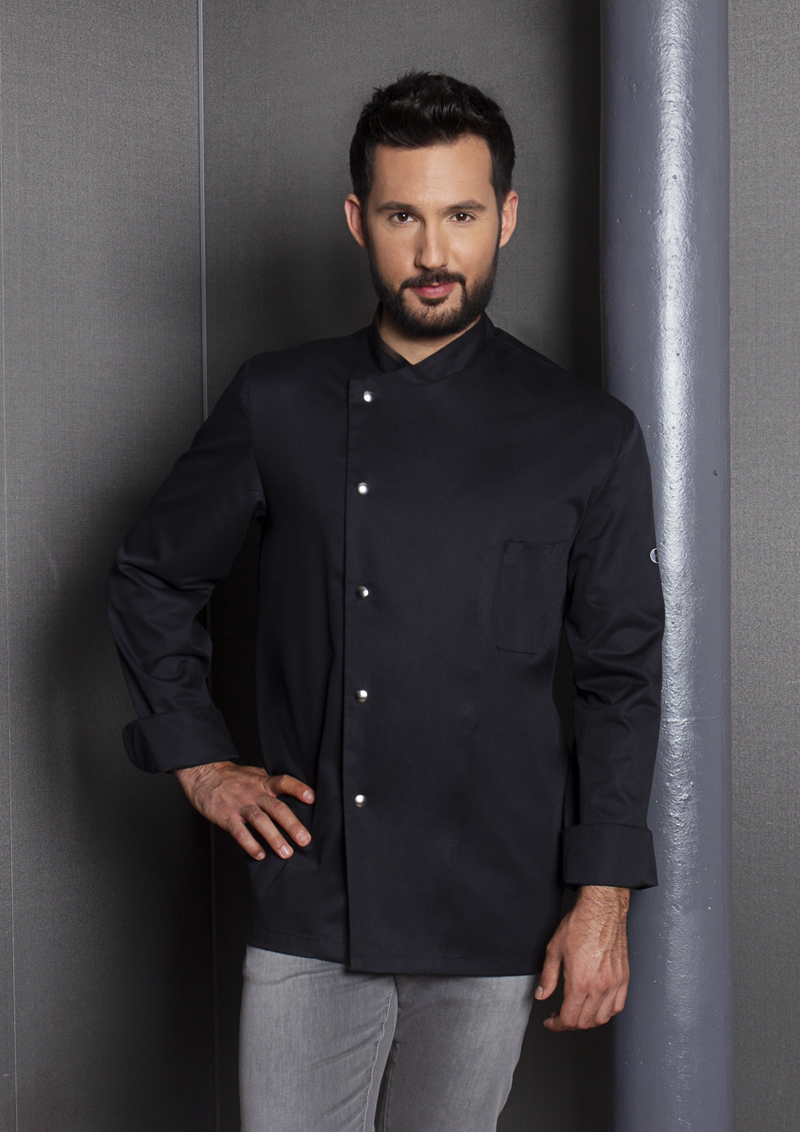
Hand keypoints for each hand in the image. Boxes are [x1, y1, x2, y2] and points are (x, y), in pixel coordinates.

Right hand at [174, 761, 313, 860]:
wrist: (203, 773)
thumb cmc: (230, 776)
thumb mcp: (252, 773)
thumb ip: (268, 782)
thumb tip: (285, 789)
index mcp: (262, 782)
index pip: (283, 782)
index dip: (298, 789)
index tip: (312, 798)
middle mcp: (253, 793)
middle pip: (276, 808)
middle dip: (292, 825)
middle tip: (305, 840)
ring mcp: (239, 805)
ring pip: (260, 821)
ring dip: (274, 838)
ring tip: (286, 853)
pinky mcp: (225, 816)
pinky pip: (240, 832)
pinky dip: (250, 844)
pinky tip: (260, 855)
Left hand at [535, 885, 629, 1030]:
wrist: (602, 910)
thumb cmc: (579, 925)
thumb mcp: (554, 950)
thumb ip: (548, 977)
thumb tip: (541, 995)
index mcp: (580, 983)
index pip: (569, 1019)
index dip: (556, 1024)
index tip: (550, 1021)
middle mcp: (599, 987)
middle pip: (585, 1023)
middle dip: (569, 1023)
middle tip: (560, 1015)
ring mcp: (614, 984)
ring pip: (602, 1018)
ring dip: (588, 1020)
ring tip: (578, 1011)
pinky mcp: (624, 978)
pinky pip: (618, 1005)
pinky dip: (607, 1012)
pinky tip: (597, 1005)